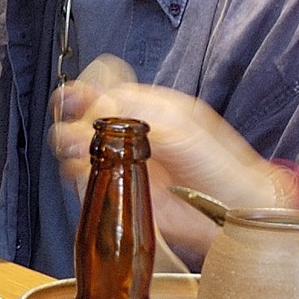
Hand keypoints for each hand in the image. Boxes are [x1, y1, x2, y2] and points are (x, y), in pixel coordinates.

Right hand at [50, 55, 290, 263]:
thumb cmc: (218, 165)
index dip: (88, 93)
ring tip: (76, 151)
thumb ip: (139, 115)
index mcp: (145, 108)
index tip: (81, 102)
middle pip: (81, 116)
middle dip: (70, 118)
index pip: (103, 89)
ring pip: (75, 146)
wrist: (231, 209)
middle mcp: (127, 133)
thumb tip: (98, 110)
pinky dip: (75, 174)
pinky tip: (84, 172)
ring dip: (68, 146)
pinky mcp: (114, 190)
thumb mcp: (181, 128)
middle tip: (74, 130)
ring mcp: (119, 162)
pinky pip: (81, 178)